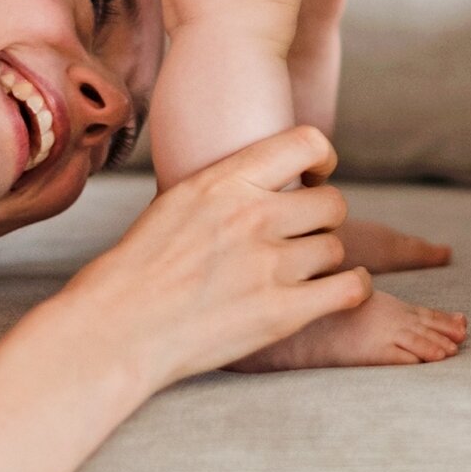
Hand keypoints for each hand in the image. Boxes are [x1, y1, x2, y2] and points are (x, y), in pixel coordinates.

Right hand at [60, 125, 372, 392]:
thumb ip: (227, 186)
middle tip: (303, 235)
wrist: (117, 328)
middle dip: (322, 218)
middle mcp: (253, 216)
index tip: (315, 178)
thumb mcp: (178, 201)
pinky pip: (350, 288)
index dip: (323, 160)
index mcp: (225, 181)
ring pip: (336, 247)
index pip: (307, 143)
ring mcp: (269, 266)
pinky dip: (353, 287)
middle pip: (332, 203)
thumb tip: (266, 175)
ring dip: (326, 259)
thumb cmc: (138, 267)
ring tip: (304, 271)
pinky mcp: (281, 313)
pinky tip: (340, 289)